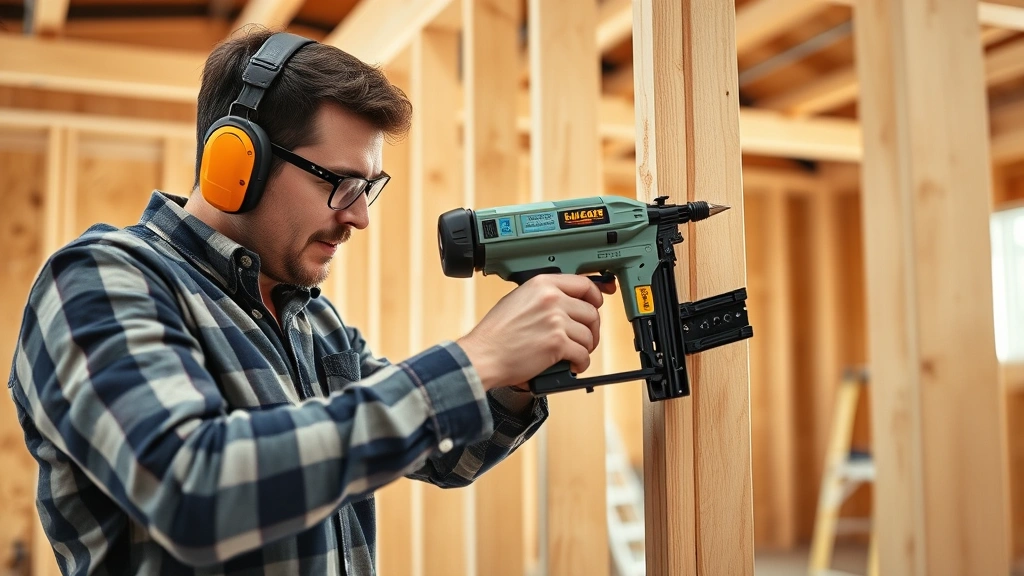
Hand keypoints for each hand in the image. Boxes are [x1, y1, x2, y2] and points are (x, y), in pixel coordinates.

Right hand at [457, 274, 616, 390]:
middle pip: (591, 311)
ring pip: (588, 334)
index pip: (583, 284)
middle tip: (584, 338)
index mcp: (542, 284)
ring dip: (585, 348)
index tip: (598, 303)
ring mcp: (555, 320)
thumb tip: (566, 302)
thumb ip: (543, 297)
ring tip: (574, 354)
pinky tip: (572, 365)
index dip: (595, 296)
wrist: (484, 355)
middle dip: (591, 329)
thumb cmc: (496, 333)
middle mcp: (552, 299)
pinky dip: (581, 363)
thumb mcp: (518, 299)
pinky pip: (583, 354)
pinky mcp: (557, 343)